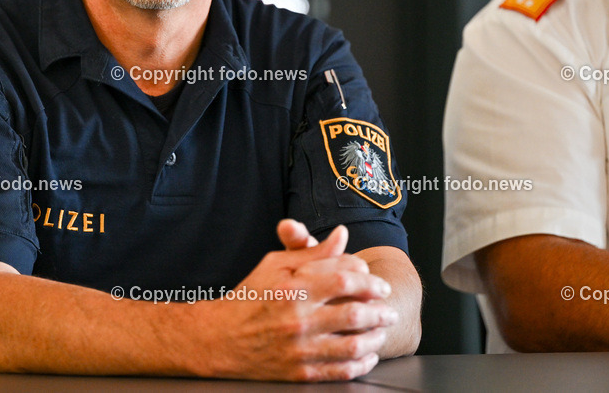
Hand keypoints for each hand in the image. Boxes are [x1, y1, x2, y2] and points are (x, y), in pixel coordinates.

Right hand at [194, 222, 396, 381]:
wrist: (219, 338)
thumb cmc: (250, 297)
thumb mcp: (276, 266)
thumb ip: (313, 253)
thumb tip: (342, 235)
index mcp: (293, 289)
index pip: (345, 278)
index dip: (369, 279)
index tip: (379, 284)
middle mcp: (298, 319)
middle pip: (356, 313)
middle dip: (381, 310)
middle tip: (389, 309)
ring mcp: (299, 349)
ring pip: (354, 345)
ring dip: (376, 337)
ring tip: (382, 330)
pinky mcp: (300, 373)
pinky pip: (342, 371)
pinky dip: (362, 363)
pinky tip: (367, 354)